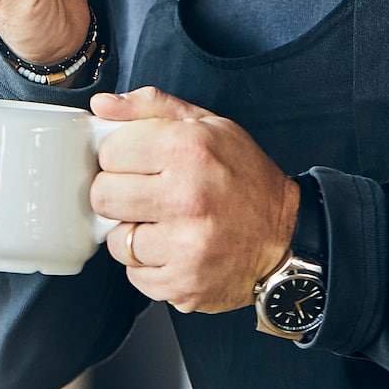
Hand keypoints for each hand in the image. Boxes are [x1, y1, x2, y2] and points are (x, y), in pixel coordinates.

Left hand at [89, 86, 299, 313]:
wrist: (285, 236)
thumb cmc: (244, 177)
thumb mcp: (207, 124)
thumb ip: (151, 107)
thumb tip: (103, 105)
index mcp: (188, 149)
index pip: (110, 151)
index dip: (120, 155)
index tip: (138, 161)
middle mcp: (186, 197)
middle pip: (103, 196)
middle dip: (118, 193)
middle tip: (145, 193)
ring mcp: (184, 246)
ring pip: (115, 240)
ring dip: (132, 233)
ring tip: (164, 223)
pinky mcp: (183, 284)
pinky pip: (135, 275)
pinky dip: (148, 264)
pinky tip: (173, 248)